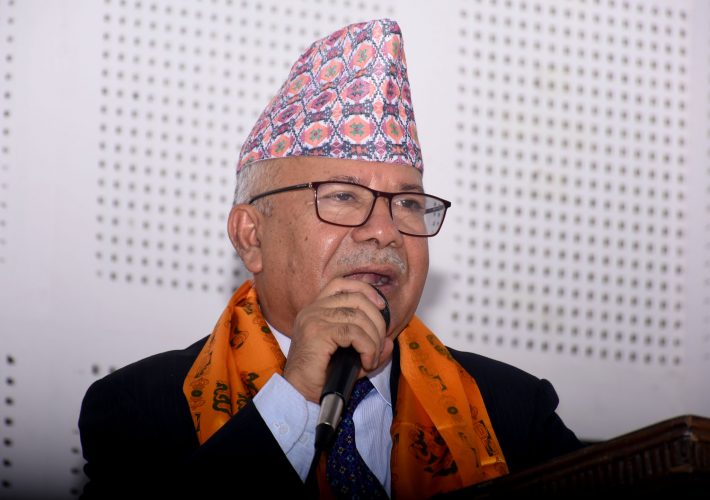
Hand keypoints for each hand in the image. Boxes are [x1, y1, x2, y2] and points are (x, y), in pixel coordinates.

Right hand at [283, 279, 392, 402]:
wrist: (298, 393)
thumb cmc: (320, 376)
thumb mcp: (350, 358)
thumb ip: (369, 347)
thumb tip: (389, 342)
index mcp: (316, 310)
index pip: (341, 284)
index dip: (365, 289)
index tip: (381, 306)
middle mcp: (313, 310)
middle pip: (356, 299)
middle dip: (377, 320)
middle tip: (379, 344)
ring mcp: (314, 319)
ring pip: (358, 317)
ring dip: (373, 339)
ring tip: (371, 358)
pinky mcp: (318, 333)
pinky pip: (354, 333)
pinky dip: (367, 347)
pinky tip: (366, 362)